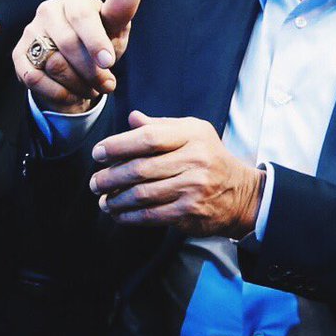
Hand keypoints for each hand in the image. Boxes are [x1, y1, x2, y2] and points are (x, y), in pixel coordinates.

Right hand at [13, 0, 141, 113]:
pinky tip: (73, 93)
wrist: (78, 60)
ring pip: (53, 64)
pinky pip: (34, 79)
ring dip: (78, 83)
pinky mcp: (19, 54)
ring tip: (93, 88)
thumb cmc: (101, 39)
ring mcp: (30, 32)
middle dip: (92, 71)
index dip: (96, 42)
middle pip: (68, 44)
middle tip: (108, 85)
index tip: (109, 62)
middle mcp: (47, 11)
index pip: (82, 18)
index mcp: (74, 1)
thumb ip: (121, 11)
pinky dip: (58, 92)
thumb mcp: (115, 28)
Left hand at [88, 111, 265, 238]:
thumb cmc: (210, 159)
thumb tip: (133, 118)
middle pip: (139, 169)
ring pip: (141, 194)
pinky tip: (118, 214)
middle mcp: (196, 159)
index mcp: (193, 135)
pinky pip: (150, 215)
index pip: (148, 138)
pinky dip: (128, 216)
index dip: (117, 145)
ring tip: (103, 200)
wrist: (241, 193)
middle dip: (109, 177)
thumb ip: (162, 127)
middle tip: (95, 182)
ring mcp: (194, 187)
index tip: (99, 153)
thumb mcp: (193, 134)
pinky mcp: (190, 211)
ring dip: (115, 200)